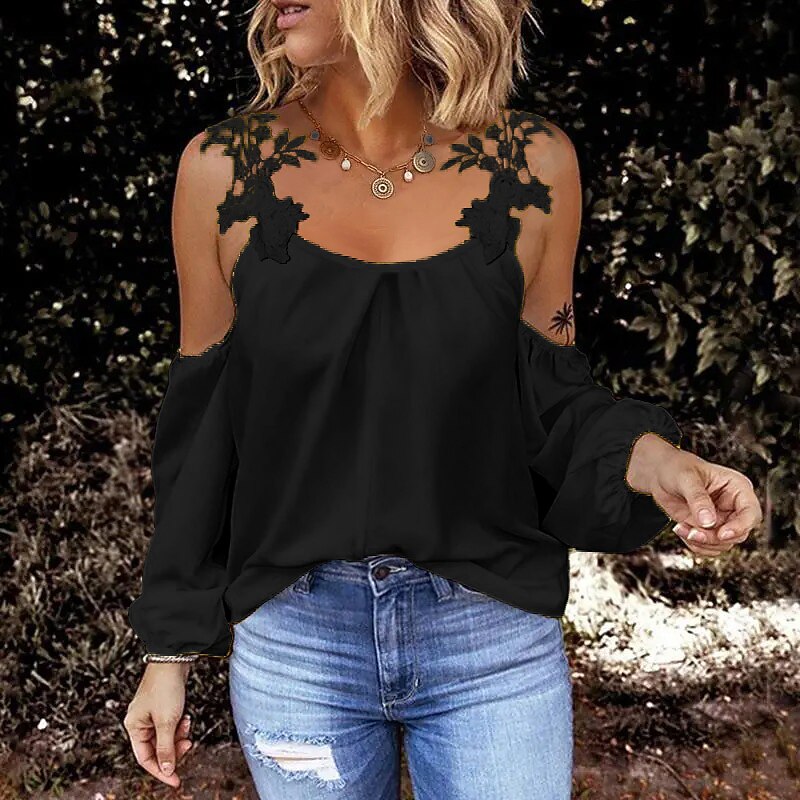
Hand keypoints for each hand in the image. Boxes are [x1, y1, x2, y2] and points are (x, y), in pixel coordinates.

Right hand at [124, 662, 194, 787]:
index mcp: (134, 726)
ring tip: (187, 725)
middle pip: (157, 748)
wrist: (174, 659)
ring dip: (179, 736)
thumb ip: (166, 748)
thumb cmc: (166, 687)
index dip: (160, 771)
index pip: (145, 758)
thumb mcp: (167, 721)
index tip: (175, 781)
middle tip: (188, 745)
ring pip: (166, 737)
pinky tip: (187, 717)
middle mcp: (140, 722)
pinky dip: (180, 725)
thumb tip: (166, 770)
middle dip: (173, 749)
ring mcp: (151, 714)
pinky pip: (171, 725)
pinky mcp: (163, 707)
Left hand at [627, 435, 761, 556]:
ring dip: (702, 543)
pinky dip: (695, 544)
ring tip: (681, 528)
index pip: (751, 513)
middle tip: (692, 532)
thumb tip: (708, 522)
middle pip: (738, 534)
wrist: (660, 474)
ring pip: (723, 544)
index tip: (721, 534)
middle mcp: (733, 506)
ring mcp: (721, 519)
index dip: (740, 527)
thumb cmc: (676, 468)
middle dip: (714, 538)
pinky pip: (709, 547)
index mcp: (737, 488)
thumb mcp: (686, 478)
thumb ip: (698, 499)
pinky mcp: (708, 529)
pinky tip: (681, 529)